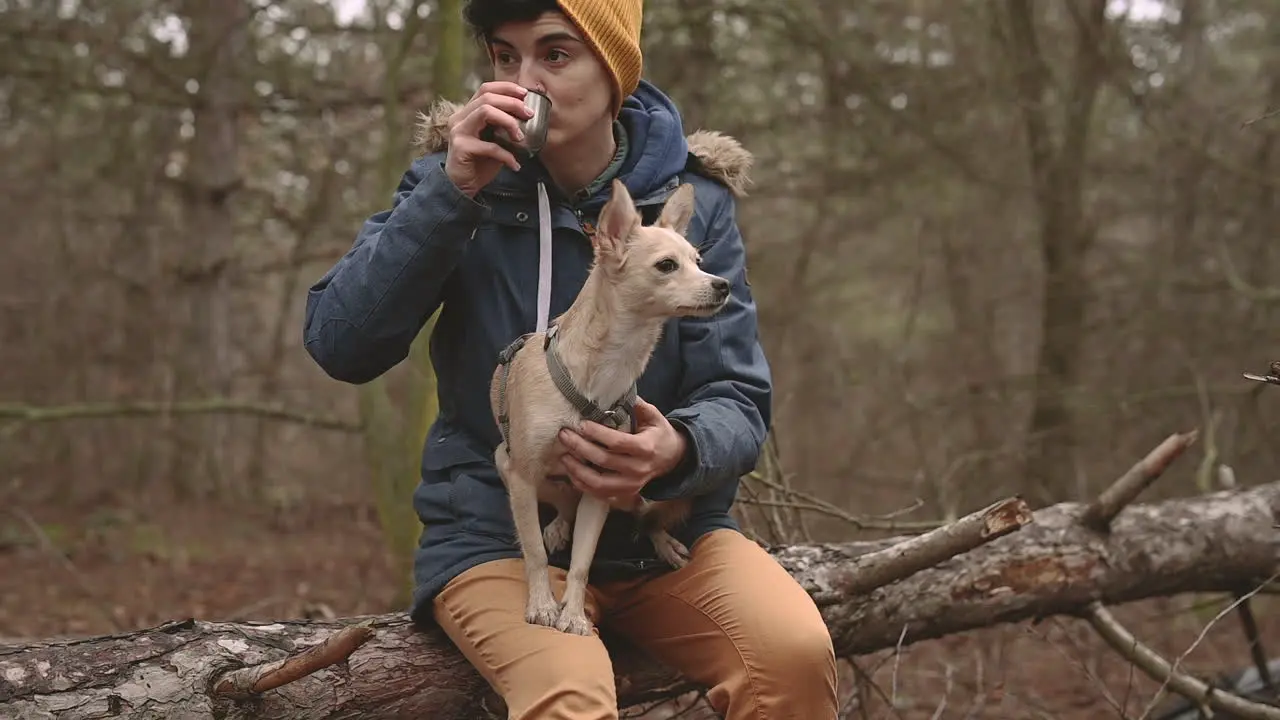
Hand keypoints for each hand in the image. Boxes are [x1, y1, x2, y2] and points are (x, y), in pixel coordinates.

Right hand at [444, 81, 532, 196]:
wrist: (461, 186)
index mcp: (467, 112)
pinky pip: (490, 146)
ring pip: (486, 112)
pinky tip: (515, 164)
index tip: (524, 94)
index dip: (506, 88)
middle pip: (487, 98)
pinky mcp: (461, 148)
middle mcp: (460, 118)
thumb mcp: (494, 140)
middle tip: (528, 114)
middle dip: (512, 103)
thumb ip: (503, 126)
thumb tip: (527, 116)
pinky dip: (507, 155)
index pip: (485, 89)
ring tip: (520, 137)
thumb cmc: (479, 162)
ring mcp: (459, 131)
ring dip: (509, 122)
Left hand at [557, 399, 687, 501]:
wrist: (671, 459)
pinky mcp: (624, 494)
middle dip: (580, 447)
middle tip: (565, 435)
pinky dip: (582, 484)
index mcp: (645, 448)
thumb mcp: (655, 417)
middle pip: (603, 461)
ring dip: (577, 470)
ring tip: (564, 456)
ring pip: (598, 483)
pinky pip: (598, 493)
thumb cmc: (658, 434)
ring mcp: (631, 485)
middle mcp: (638, 469)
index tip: (582, 424)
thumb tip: (618, 391)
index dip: (597, 434)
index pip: (617, 442)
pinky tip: (572, 472)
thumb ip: (638, 406)